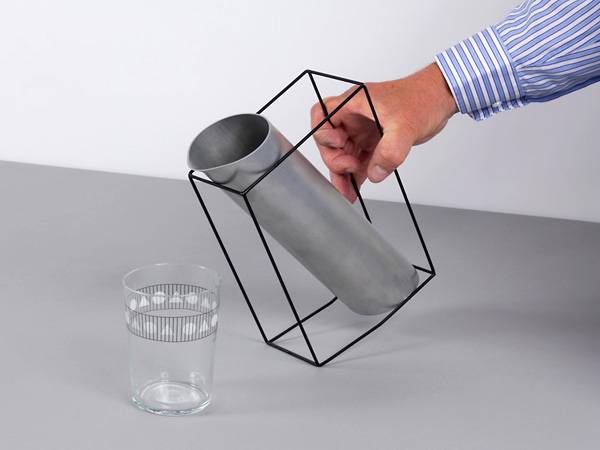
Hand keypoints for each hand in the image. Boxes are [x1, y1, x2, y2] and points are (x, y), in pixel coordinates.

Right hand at [310, 63, 457, 201]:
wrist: (440, 99)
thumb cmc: (423, 98)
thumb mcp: (406, 125)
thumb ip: (390, 151)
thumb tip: (375, 173)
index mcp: (355, 102)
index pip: (322, 115)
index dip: (324, 133)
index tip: (339, 145)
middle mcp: (354, 116)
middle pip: (330, 141)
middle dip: (335, 159)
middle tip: (350, 170)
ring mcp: (362, 129)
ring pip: (343, 154)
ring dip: (343, 174)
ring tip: (348, 193)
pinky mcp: (373, 141)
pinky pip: (358, 160)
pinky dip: (356, 176)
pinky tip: (355, 190)